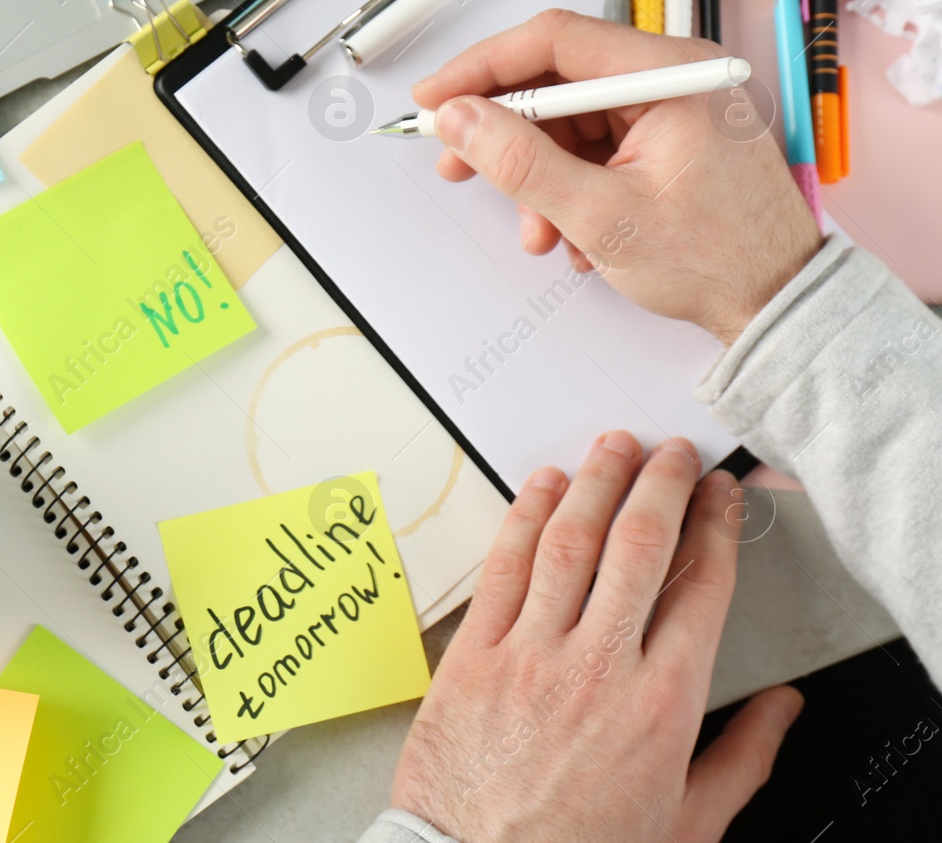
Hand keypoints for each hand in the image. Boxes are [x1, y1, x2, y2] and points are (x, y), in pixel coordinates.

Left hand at [390, 431, 803, 842]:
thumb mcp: (687, 823)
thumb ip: (742, 759)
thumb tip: (781, 709)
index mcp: (661, 705)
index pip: (701, 588)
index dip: (714, 528)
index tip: (718, 495)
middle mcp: (598, 667)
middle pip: (639, 548)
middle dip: (661, 486)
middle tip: (672, 451)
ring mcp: (529, 656)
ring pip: (568, 543)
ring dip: (595, 484)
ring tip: (612, 448)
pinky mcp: (471, 657)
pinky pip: (502, 570)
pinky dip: (523, 519)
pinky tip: (540, 489)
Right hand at [412, 10, 822, 344]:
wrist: (775, 304)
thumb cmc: (719, 261)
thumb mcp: (600, 215)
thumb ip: (521, 162)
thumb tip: (461, 120)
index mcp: (671, 74)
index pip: (554, 41)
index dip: (482, 68)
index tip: (436, 98)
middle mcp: (673, 78)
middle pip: (556, 82)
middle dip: (504, 134)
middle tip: (458, 163)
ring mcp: (670, 110)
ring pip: (568, 123)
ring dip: (537, 178)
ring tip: (538, 231)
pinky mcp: (664, 141)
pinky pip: (592, 149)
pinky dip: (567, 189)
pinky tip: (570, 232)